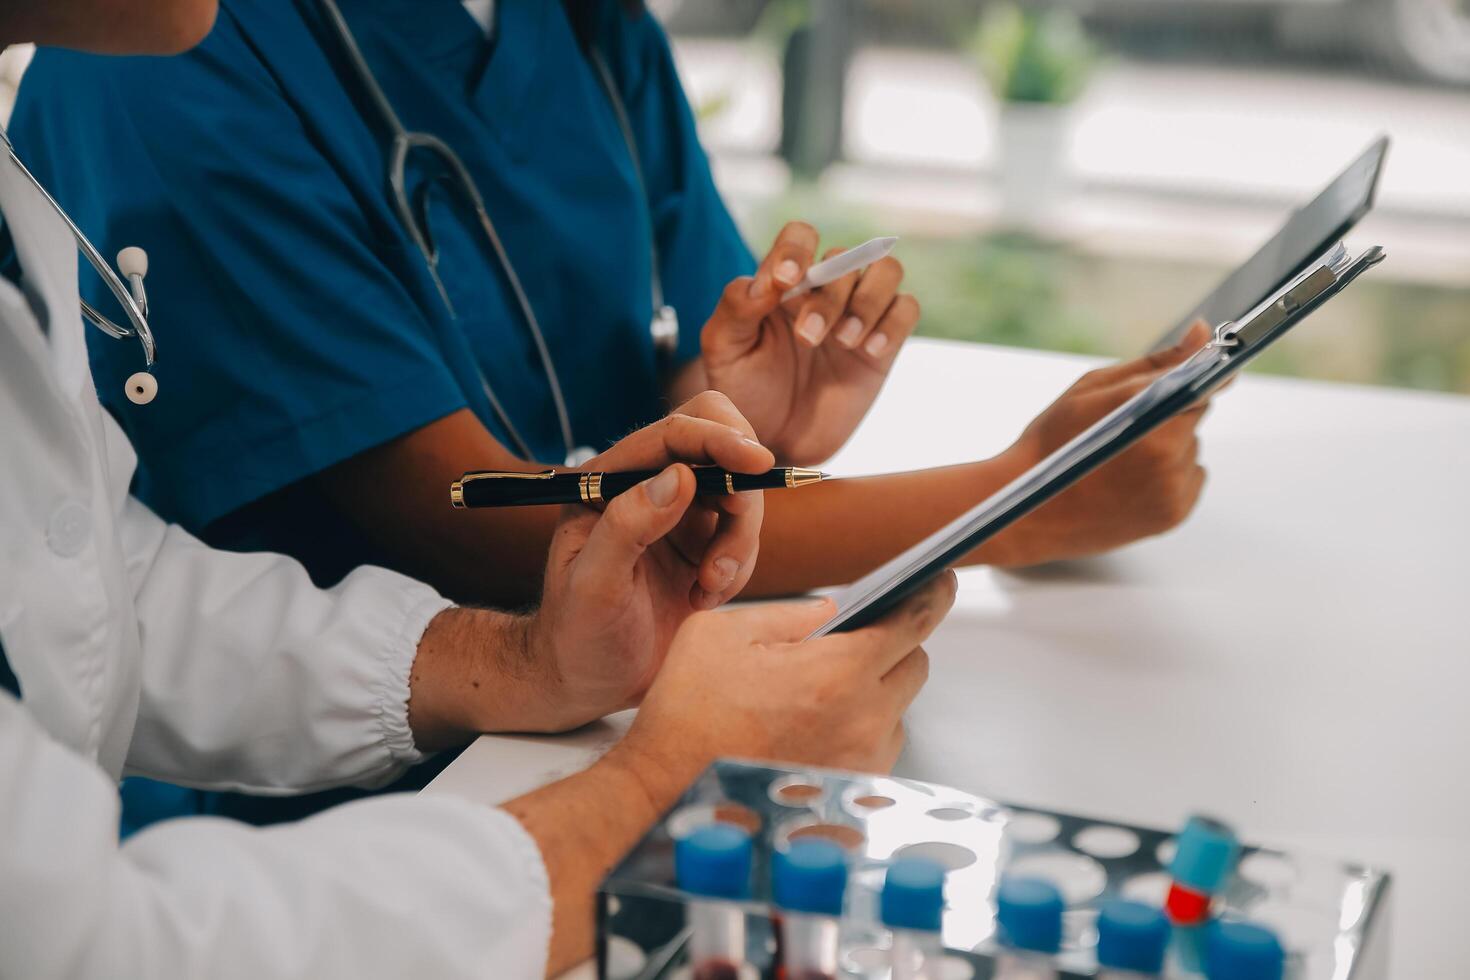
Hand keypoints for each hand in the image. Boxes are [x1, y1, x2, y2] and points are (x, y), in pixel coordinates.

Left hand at [527, 392, 774, 730]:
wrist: (590, 681)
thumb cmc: (577, 635)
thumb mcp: (593, 585)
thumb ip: (627, 526)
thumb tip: (679, 477)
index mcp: (607, 481)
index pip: (673, 435)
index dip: (719, 439)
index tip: (757, 462)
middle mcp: (645, 487)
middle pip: (719, 451)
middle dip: (739, 495)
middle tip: (728, 551)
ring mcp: (678, 515)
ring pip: (740, 497)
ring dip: (737, 545)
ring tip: (705, 592)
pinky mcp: (703, 544)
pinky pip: (745, 537)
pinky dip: (739, 568)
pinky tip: (703, 600)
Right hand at [611, 572, 957, 793]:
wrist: (665, 794)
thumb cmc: (686, 713)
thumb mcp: (721, 633)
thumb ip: (789, 615)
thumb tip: (833, 612)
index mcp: (835, 674)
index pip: (911, 623)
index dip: (932, 595)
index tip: (940, 580)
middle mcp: (863, 722)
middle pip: (914, 666)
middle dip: (892, 646)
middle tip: (852, 642)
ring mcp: (862, 765)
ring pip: (896, 711)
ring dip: (872, 694)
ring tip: (817, 696)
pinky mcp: (854, 797)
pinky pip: (876, 750)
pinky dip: (856, 733)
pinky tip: (810, 731)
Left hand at [699, 221, 919, 464]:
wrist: (773, 441)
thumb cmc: (745, 390)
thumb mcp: (724, 349)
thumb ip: (737, 305)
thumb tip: (770, 279)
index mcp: (784, 282)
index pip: (800, 236)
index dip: (797, 248)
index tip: (786, 281)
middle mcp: (824, 290)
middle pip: (845, 258)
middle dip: (829, 296)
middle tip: (808, 339)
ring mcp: (857, 315)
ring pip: (886, 271)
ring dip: (868, 301)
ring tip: (844, 341)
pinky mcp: (883, 345)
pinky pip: (906, 309)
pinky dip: (892, 323)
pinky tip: (869, 352)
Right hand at [989, 322, 1213, 565]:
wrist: (1028, 512)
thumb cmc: (1051, 444)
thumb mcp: (1093, 390)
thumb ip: (1155, 363)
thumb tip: (1202, 331)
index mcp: (1148, 414)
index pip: (1201, 384)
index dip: (1187, 381)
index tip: (1183, 380)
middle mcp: (1167, 452)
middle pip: (1194, 417)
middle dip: (1168, 416)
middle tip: (1124, 428)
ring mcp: (1172, 488)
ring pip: (1191, 450)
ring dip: (1168, 448)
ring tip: (1121, 460)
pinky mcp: (1173, 515)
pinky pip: (1190, 480)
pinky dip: (1170, 477)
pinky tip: (1132, 481)